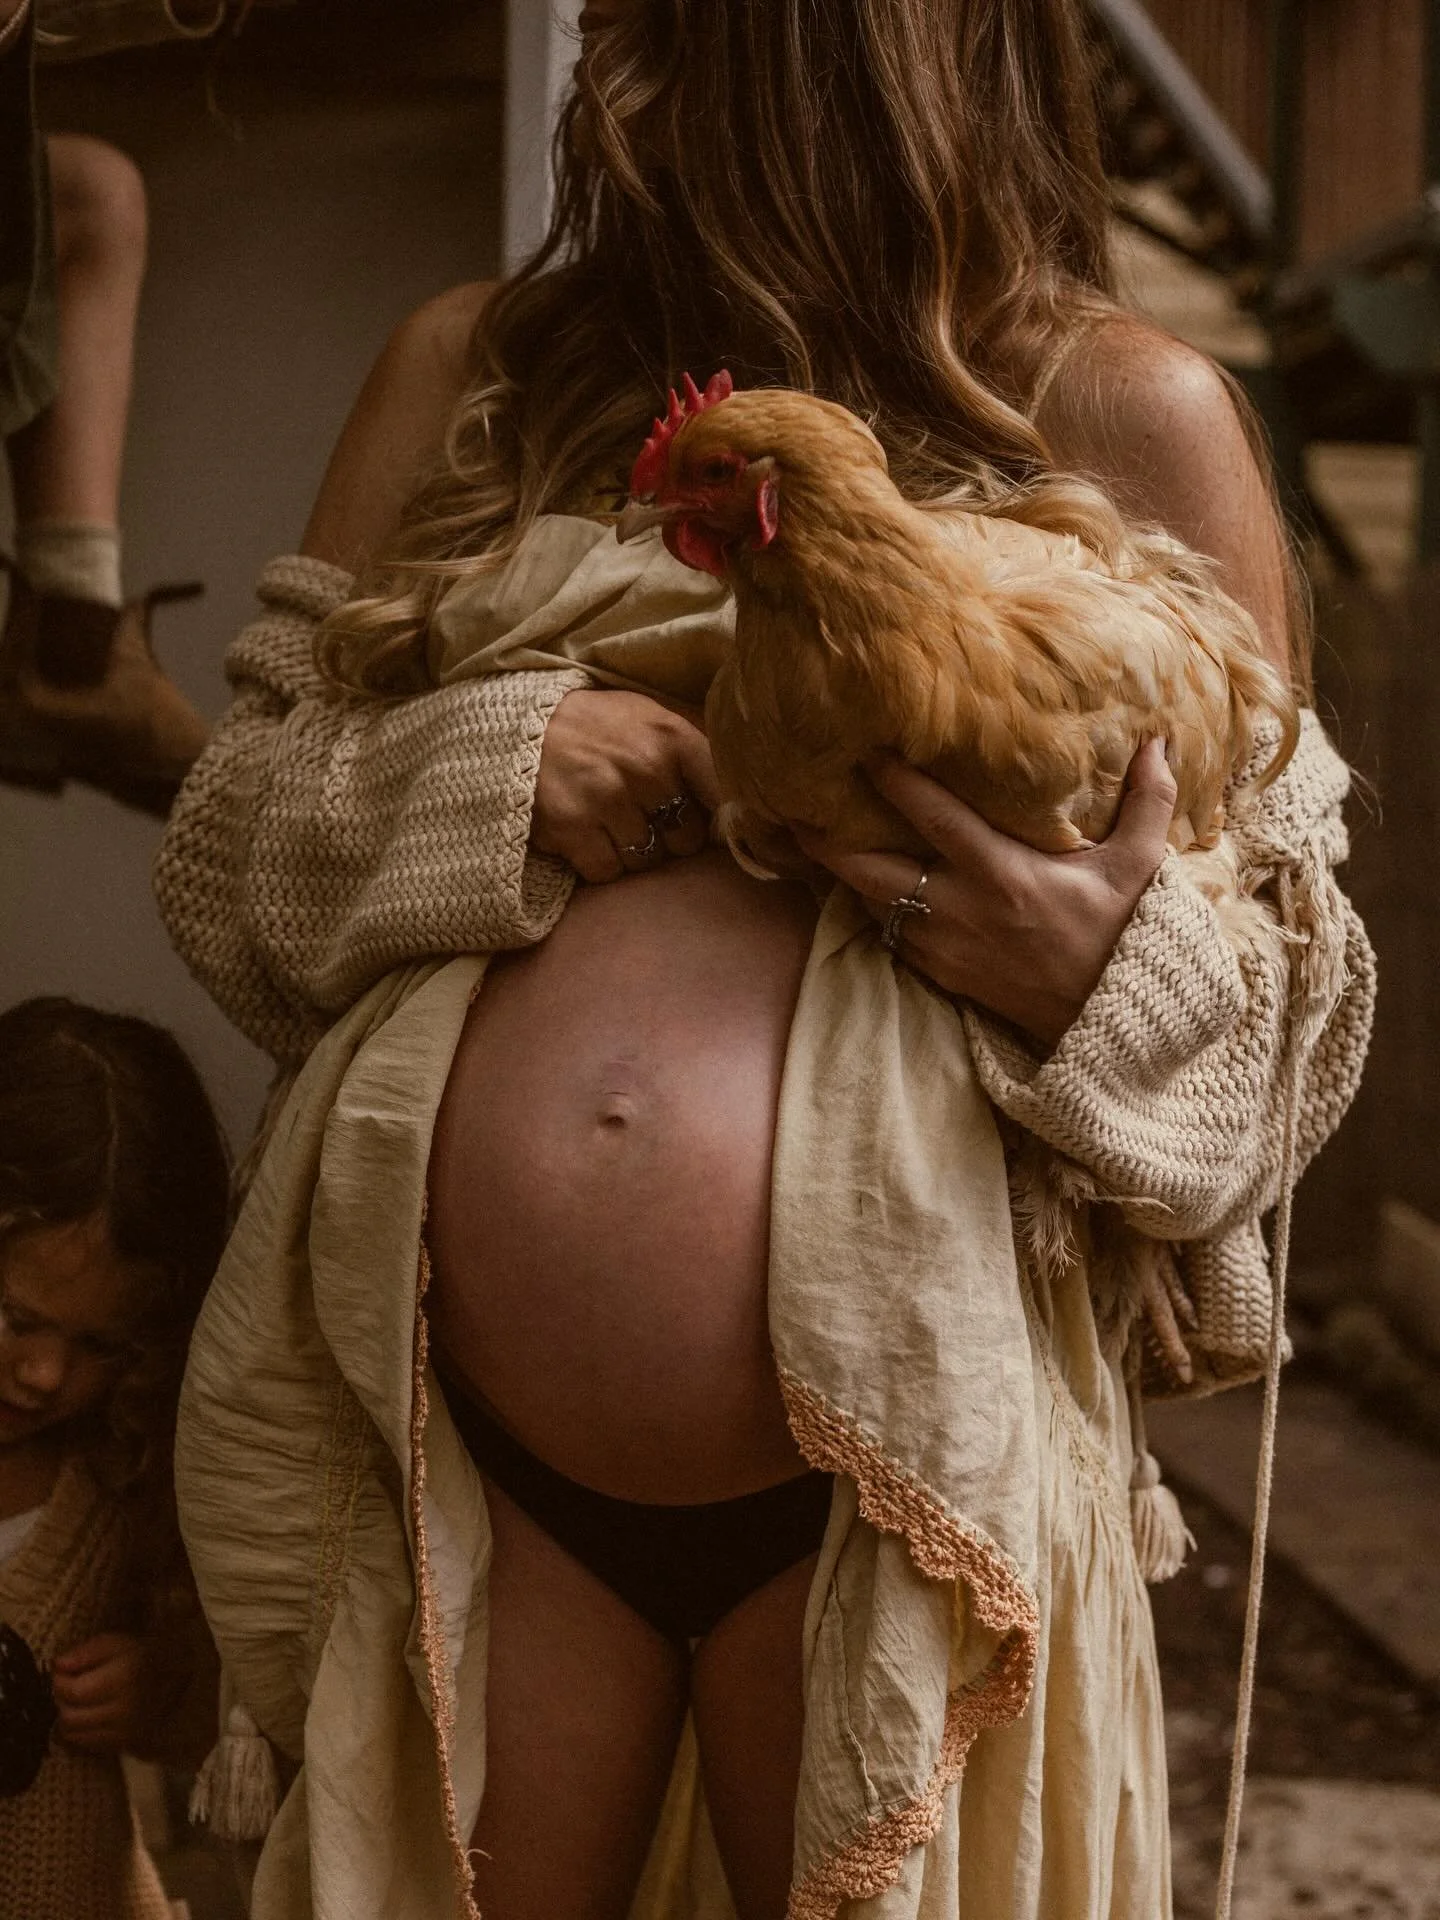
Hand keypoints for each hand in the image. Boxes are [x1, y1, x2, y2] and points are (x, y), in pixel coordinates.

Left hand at [52, 1632, 146, 1754]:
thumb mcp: (116, 1643)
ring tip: (77, 1701)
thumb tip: (58, 1666)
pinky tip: (88, 1715)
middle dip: (61, 1701)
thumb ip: (86, 1652)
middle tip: (68, 1687)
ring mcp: (125, 1732)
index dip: (59, 1681)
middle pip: (70, 1716)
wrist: (177, 1680)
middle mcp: (124, 1709)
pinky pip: (87, 1744)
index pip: (73, 1691)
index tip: (61, 1671)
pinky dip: (80, 1731)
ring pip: (75, 1734)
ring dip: (68, 1717)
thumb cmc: (142, 1656)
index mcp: (124, 1678)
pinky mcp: (124, 1745)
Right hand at [532, 689, 720, 882]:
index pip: (723, 796)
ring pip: (647, 861)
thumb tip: (740, 803)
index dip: (720, 820)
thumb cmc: (598, 726)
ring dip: (633, 852)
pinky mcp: (571, 827)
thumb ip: (694, 751)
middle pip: (687, 840)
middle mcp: (645, 768)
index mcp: (672, 738)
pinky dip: (600, 863)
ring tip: (612, 824)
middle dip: (669, 837)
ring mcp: (607, 799)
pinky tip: (589, 837)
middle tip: (644, 818)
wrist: (521, 724)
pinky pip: (608, 872)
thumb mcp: (650, 718)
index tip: (709, 825)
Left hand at [794, 739, 1176, 1048]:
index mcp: (1003, 875)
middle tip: (795, 803)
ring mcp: (942, 946)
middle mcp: (960, 910)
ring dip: (841, 871)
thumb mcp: (1140, 869)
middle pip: (869, 870)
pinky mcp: (938, 974)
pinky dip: (869, 905)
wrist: (1109, 1025)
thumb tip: (1159, 742)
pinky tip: (856, 882)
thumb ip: (1149, 803)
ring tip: (809, 835)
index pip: (934, 819)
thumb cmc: (1121, 937)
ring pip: (870, 903)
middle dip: (826, 839)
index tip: (866, 748)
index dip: (896, 782)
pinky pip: (888, 934)